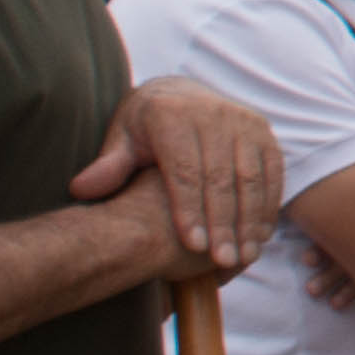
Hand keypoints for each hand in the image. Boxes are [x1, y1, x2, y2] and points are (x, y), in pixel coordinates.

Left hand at [79, 83, 283, 281]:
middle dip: (224, 223)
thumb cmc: (144, 127)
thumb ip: (108, 166)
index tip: (192, 246)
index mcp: (173, 115)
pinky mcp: (264, 131)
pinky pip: (272, 172)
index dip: (190, 210)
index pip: (185, 171)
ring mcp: (245, 121)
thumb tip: (82, 189)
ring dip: (250, 220)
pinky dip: (267, 205)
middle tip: (222, 261)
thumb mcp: (121, 139)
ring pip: (251, 178)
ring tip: (244, 257)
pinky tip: (260, 235)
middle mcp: (215, 114)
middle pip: (222, 178)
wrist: (179, 93)